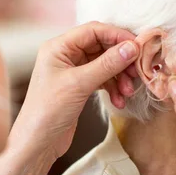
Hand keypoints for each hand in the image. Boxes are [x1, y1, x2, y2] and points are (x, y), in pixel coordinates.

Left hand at [9, 22, 138, 162]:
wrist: (37, 144)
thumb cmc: (48, 111)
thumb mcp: (79, 84)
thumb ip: (107, 64)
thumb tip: (132, 47)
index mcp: (59, 47)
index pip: (94, 30)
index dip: (117, 36)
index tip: (138, 46)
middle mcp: (65, 55)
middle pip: (102, 47)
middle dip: (121, 60)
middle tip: (136, 72)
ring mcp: (73, 71)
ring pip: (105, 65)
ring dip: (119, 77)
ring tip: (127, 92)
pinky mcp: (79, 87)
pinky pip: (103, 79)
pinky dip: (113, 88)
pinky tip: (119, 101)